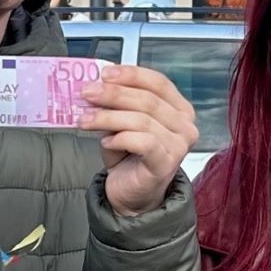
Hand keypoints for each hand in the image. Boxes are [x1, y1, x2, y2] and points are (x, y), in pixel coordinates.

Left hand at [78, 66, 198, 216]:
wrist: (133, 196)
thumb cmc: (130, 157)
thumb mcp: (121, 123)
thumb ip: (117, 105)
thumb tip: (96, 88)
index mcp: (179, 109)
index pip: (158, 83)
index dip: (131, 75)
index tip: (104, 74)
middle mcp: (184, 125)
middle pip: (148, 100)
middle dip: (113, 94)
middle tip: (87, 93)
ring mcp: (179, 145)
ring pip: (142, 120)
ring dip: (108, 117)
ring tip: (85, 120)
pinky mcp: (166, 163)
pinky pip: (143, 141)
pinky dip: (120, 138)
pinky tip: (106, 142)